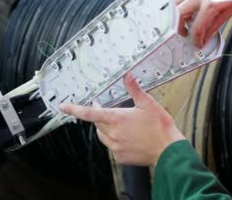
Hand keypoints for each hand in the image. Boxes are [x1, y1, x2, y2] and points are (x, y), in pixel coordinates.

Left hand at [59, 73, 184, 165]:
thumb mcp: (148, 103)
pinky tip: (128, 138)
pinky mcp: (120, 157)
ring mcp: (116, 147)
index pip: (90, 113)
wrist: (168, 150)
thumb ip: (135, 89)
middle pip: (97, 124)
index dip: (74, 109)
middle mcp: (113, 134)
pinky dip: (115, 141)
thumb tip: (127, 75)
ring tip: (120, 124)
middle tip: (106, 109)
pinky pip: (112, 147)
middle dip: (99, 116)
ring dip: (106, 129)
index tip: (63, 106)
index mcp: (117, 119)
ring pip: (103, 136)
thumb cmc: (160, 126)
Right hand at [174, 0, 231, 47]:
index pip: (196, 28)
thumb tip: (204, 38)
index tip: (197, 44)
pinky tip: (184, 3)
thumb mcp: (227, 13)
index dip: (195, 39)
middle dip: (179, 27)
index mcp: (210, 5)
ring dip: (176, 12)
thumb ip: (213, 26)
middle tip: (185, 32)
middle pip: (179, 13)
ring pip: (175, 0)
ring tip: (183, 18)